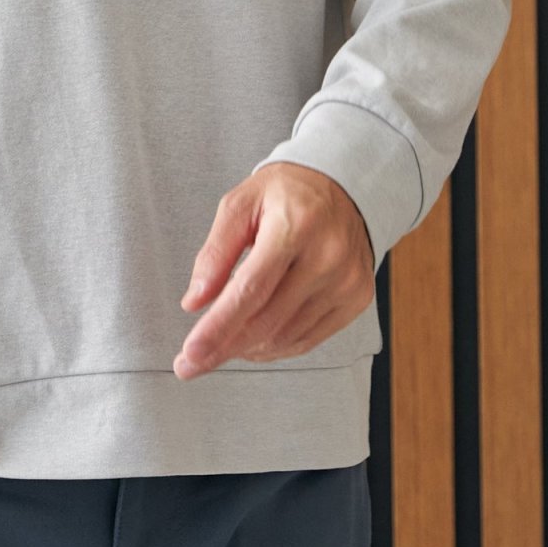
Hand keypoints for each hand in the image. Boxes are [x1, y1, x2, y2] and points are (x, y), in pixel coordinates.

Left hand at [173, 164, 375, 378]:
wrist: (342, 184)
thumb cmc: (286, 193)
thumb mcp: (239, 204)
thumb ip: (215, 253)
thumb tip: (195, 301)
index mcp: (295, 225)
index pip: (251, 289)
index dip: (218, 326)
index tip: (191, 353)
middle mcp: (327, 255)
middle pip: (267, 320)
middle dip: (224, 347)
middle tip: (191, 361)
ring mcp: (346, 281)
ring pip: (286, 336)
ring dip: (248, 348)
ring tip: (222, 343)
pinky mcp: (356, 298)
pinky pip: (309, 339)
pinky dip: (276, 346)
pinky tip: (254, 342)